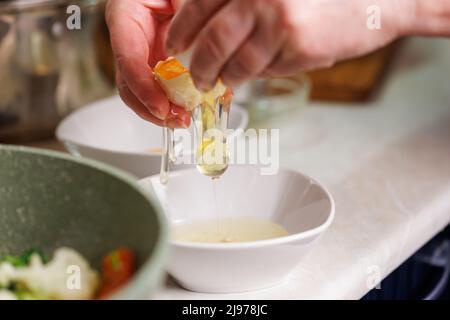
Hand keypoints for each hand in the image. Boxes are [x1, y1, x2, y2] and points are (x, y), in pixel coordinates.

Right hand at [106, 0, 189, 127]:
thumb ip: (187, 16)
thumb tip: (204, 48)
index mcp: (125, 15)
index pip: (127, 57)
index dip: (142, 87)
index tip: (161, 106)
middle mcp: (130, 39)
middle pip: (129, 82)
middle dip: (151, 107)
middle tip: (177, 119)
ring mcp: (143, 55)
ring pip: (141, 93)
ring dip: (160, 112)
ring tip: (182, 120)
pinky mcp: (157, 66)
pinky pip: (159, 91)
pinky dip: (172, 105)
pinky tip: (186, 111)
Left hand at [166, 0, 414, 89]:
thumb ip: (242, 5)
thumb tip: (209, 34)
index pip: (198, 4)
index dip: (180, 30)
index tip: (173, 46)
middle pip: (211, 40)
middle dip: (198, 65)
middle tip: (195, 77)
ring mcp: (277, 19)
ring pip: (235, 63)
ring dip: (222, 78)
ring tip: (218, 82)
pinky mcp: (296, 45)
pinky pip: (263, 70)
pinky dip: (254, 76)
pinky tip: (254, 74)